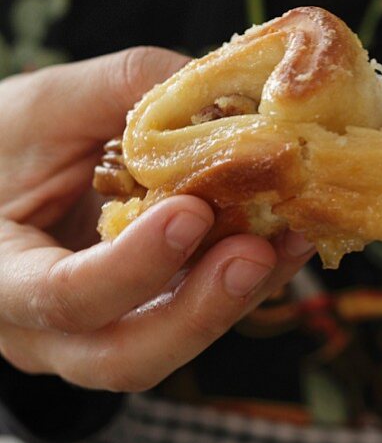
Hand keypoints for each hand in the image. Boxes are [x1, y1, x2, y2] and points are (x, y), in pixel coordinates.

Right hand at [0, 48, 312, 392]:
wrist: (3, 180)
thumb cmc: (5, 143)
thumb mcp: (45, 106)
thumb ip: (124, 90)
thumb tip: (226, 85)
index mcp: (0, 280)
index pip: (61, 297)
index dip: (131, 265)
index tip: (190, 212)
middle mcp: (45, 332)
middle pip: (125, 358)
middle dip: (199, 311)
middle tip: (258, 251)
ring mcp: (99, 334)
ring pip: (172, 346)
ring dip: (238, 297)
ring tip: (292, 237)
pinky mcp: (146, 318)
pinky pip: (196, 314)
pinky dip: (244, 281)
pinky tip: (288, 236)